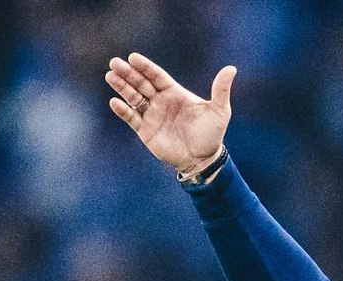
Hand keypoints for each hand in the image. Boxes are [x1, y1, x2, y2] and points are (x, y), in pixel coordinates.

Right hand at [105, 53, 235, 175]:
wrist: (203, 160)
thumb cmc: (211, 134)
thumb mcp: (219, 111)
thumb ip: (220, 90)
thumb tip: (232, 69)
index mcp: (174, 93)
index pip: (156, 76)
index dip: (144, 67)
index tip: (132, 57)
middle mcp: (161, 102)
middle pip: (141, 84)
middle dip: (128, 73)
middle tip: (114, 63)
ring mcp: (152, 116)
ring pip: (133, 98)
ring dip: (121, 87)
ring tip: (110, 76)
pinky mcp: (146, 131)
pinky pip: (131, 118)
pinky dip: (123, 111)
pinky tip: (114, 102)